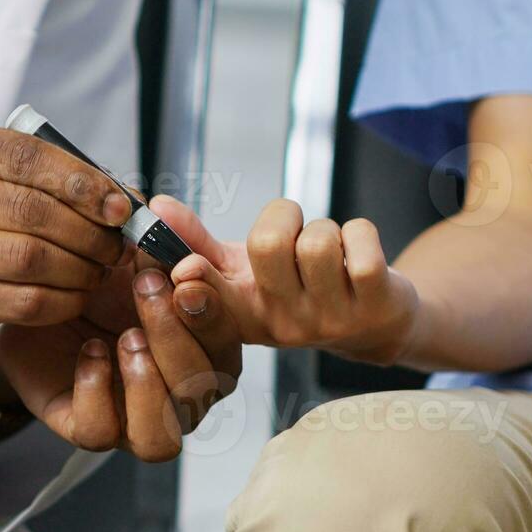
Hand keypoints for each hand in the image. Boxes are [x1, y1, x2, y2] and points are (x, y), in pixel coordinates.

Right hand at [0, 124, 131, 370]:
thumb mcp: (3, 185)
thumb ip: (59, 181)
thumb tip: (128, 200)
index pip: (28, 158)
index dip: (82, 183)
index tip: (120, 207)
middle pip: (32, 209)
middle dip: (89, 231)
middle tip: (117, 246)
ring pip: (30, 257)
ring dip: (80, 267)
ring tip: (98, 269)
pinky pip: (26, 300)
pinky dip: (64, 300)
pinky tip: (75, 295)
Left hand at [0, 237, 242, 460]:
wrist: (33, 305)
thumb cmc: (94, 283)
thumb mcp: (127, 247)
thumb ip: (153, 229)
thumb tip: (159, 209)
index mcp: (204, 346)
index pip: (230, 340)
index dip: (213, 309)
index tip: (186, 274)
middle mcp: (181, 393)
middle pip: (203, 388)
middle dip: (175, 333)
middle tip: (145, 288)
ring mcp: (137, 419)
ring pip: (163, 435)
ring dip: (148, 382)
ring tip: (125, 338)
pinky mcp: (88, 427)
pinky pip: (101, 432)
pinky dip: (96, 393)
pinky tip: (88, 354)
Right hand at [158, 196, 419, 365]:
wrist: (373, 326)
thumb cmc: (296, 288)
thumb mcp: (241, 272)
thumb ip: (194, 240)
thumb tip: (156, 205)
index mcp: (242, 314)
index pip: (209, 298)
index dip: (195, 281)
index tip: (186, 269)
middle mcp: (282, 324)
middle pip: (269, 243)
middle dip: (285, 217)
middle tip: (295, 232)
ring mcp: (330, 319)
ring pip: (318, 240)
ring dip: (326, 229)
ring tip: (329, 251)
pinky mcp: (375, 306)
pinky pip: (360, 242)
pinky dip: (360, 232)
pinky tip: (358, 255)